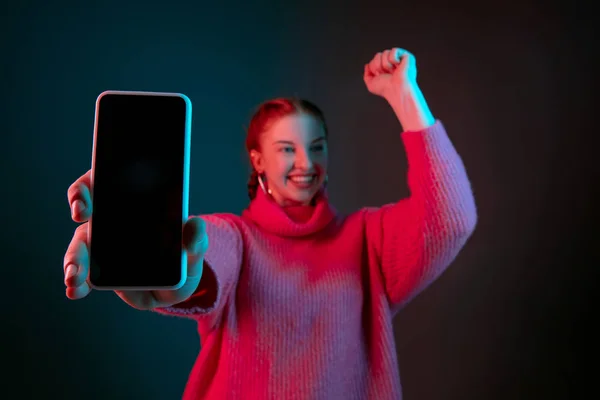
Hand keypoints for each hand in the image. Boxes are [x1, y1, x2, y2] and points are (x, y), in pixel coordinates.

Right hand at [63, 170, 208, 309]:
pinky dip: (76, 282)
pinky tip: (75, 291)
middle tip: (81, 213)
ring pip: (80, 244)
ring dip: (73, 257)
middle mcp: (112, 222)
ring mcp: (102, 247)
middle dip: (80, 206)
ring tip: (74, 274)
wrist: (176, 287)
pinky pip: (82, 273)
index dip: (93, 183)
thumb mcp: (195, 249)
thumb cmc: (183, 258)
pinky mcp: (99, 270)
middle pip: (87, 208)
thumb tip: (194, 224)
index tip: (94, 189)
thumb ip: (197, 238)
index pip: (106, 183)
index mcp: (134, 206)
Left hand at [363, 47, 417, 100]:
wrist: (396, 90)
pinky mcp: (407, 56)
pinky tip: (398, 66)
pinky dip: (393, 59)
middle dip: (378, 65)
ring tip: (392, 71)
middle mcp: (392, 64)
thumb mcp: (371, 85)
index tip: (379, 76)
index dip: (374, 68)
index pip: (374, 60)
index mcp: (384, 69)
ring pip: (385, 52)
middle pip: (378, 55)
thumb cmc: (386, 89)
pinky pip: (394, 50)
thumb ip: (366, 75)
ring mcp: (399, 60)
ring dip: (386, 64)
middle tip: (386, 74)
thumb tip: (367, 65)